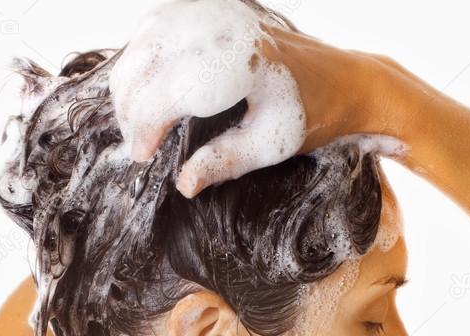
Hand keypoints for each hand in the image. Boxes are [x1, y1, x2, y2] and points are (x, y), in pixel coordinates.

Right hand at [108, 0, 399, 196]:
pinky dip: (142, 58)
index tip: (143, 156)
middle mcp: (224, 28)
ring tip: (138, 123)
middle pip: (148, 62)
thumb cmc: (308, 115)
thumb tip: (184, 184)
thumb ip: (224, 162)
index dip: (146, 125)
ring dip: (131, 82)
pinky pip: (156, 25)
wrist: (338, 78)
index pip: (169, 90)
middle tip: (138, 146)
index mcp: (241, 63)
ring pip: (145, 39)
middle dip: (132, 107)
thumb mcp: (269, 146)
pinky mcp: (212, 8)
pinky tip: (146, 89)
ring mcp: (216, 11)